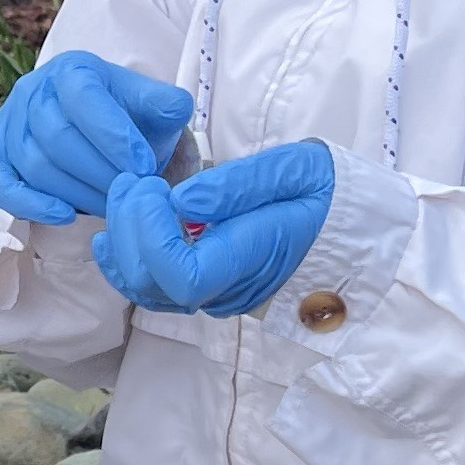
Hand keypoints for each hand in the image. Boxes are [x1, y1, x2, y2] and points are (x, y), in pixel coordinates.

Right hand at [0, 52, 195, 225]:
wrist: (99, 131)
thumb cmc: (127, 119)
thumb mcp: (151, 105)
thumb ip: (164, 103)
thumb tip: (176, 106)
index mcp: (71, 70)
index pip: (83, 97)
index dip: (113, 135)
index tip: (144, 167)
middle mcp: (32, 92)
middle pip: (57, 137)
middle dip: (100, 172)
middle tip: (131, 195)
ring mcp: (9, 126)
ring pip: (34, 164)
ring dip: (77, 192)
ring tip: (112, 206)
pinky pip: (1, 186)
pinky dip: (31, 204)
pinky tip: (65, 216)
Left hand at [93, 140, 336, 316]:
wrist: (346, 224)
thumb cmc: (322, 192)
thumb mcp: (293, 169)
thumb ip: (238, 186)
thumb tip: (180, 202)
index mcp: (250, 258)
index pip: (183, 276)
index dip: (151, 236)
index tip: (153, 187)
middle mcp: (227, 288)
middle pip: (152, 284)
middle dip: (127, 228)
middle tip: (134, 180)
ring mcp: (214, 294)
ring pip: (144, 289)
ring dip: (122, 241)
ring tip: (129, 192)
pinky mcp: (205, 288)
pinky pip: (152, 287)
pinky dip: (125, 258)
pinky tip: (118, 227)